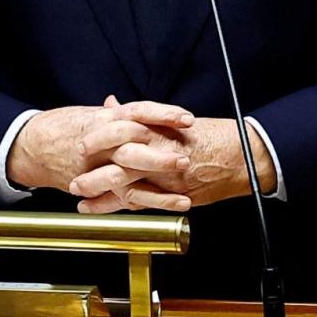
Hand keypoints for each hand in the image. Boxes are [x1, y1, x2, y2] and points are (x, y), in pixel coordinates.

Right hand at [6, 99, 194, 206]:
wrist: (30, 146)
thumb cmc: (63, 127)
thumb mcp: (92, 115)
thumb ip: (118, 115)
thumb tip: (143, 111)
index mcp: (103, 120)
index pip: (137, 112)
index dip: (163, 115)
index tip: (187, 119)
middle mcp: (100, 143)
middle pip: (132, 146)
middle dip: (159, 155)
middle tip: (185, 159)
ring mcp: (95, 167)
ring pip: (127, 177)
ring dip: (157, 188)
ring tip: (182, 193)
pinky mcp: (92, 187)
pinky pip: (119, 198)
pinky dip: (144, 204)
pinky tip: (166, 207)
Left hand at [71, 100, 276, 213]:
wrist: (243, 155)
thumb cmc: (212, 136)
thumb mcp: (174, 119)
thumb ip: (141, 116)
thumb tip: (114, 104)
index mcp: (158, 129)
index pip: (120, 133)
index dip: (97, 140)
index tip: (80, 145)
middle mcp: (160, 151)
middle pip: (118, 160)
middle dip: (93, 172)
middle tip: (73, 178)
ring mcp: (166, 174)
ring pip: (126, 184)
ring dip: (102, 193)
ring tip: (82, 199)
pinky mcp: (175, 193)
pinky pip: (144, 202)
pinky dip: (124, 207)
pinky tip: (109, 212)